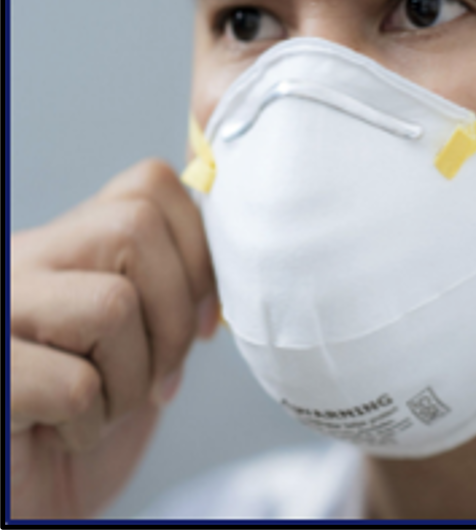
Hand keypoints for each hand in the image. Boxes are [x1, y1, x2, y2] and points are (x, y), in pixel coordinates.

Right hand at [10, 159, 218, 518]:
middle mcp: (18, 263)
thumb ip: (171, 285)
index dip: (200, 251)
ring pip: (110, 303)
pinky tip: (65, 432)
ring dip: (131, 377)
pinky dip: (91, 422)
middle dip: (173, 315)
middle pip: (135, 226)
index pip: (150, 183)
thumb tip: (246, 250)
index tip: (202, 322)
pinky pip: (73, 383)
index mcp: (61, 247)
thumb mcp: (141, 339)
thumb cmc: (86, 420)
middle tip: (155, 375)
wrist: (33, 498)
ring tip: (103, 405)